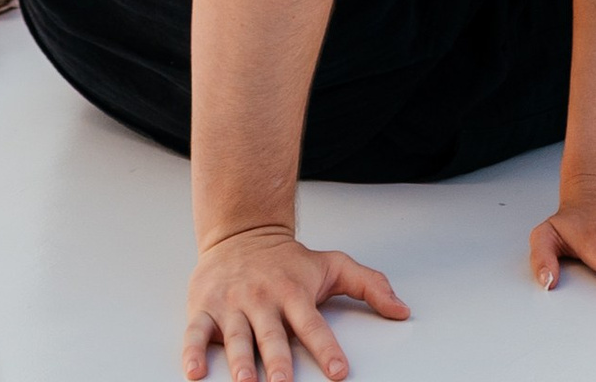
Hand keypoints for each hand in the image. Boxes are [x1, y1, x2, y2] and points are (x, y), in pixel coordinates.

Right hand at [183, 225, 407, 381]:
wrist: (240, 228)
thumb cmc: (288, 259)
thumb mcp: (331, 265)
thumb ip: (369, 284)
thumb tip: (403, 310)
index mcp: (293, 292)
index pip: (313, 325)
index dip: (327, 348)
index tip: (340, 371)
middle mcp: (262, 299)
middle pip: (272, 335)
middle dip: (278, 360)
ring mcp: (231, 304)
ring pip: (235, 335)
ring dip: (239, 359)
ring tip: (244, 381)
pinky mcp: (204, 306)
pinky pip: (196, 332)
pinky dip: (192, 351)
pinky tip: (194, 371)